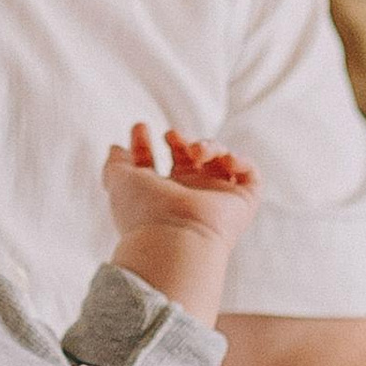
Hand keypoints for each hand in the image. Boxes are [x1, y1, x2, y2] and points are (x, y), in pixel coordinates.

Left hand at [104, 123, 260, 252]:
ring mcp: (217, 199)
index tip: (140, 127)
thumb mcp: (120, 182)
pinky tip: (225, 159)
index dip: (145, 144)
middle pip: (189, 158)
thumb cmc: (145, 211)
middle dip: (181, 140)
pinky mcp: (242, 202)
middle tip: (171, 135)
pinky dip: (240, 160)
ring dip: (208, 145)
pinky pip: (250, 174)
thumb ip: (115, 164)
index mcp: (158, 195)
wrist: (177, 238)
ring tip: (194, 151)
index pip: (154, 164)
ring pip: (220, 159)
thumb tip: (116, 147)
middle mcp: (189, 197)